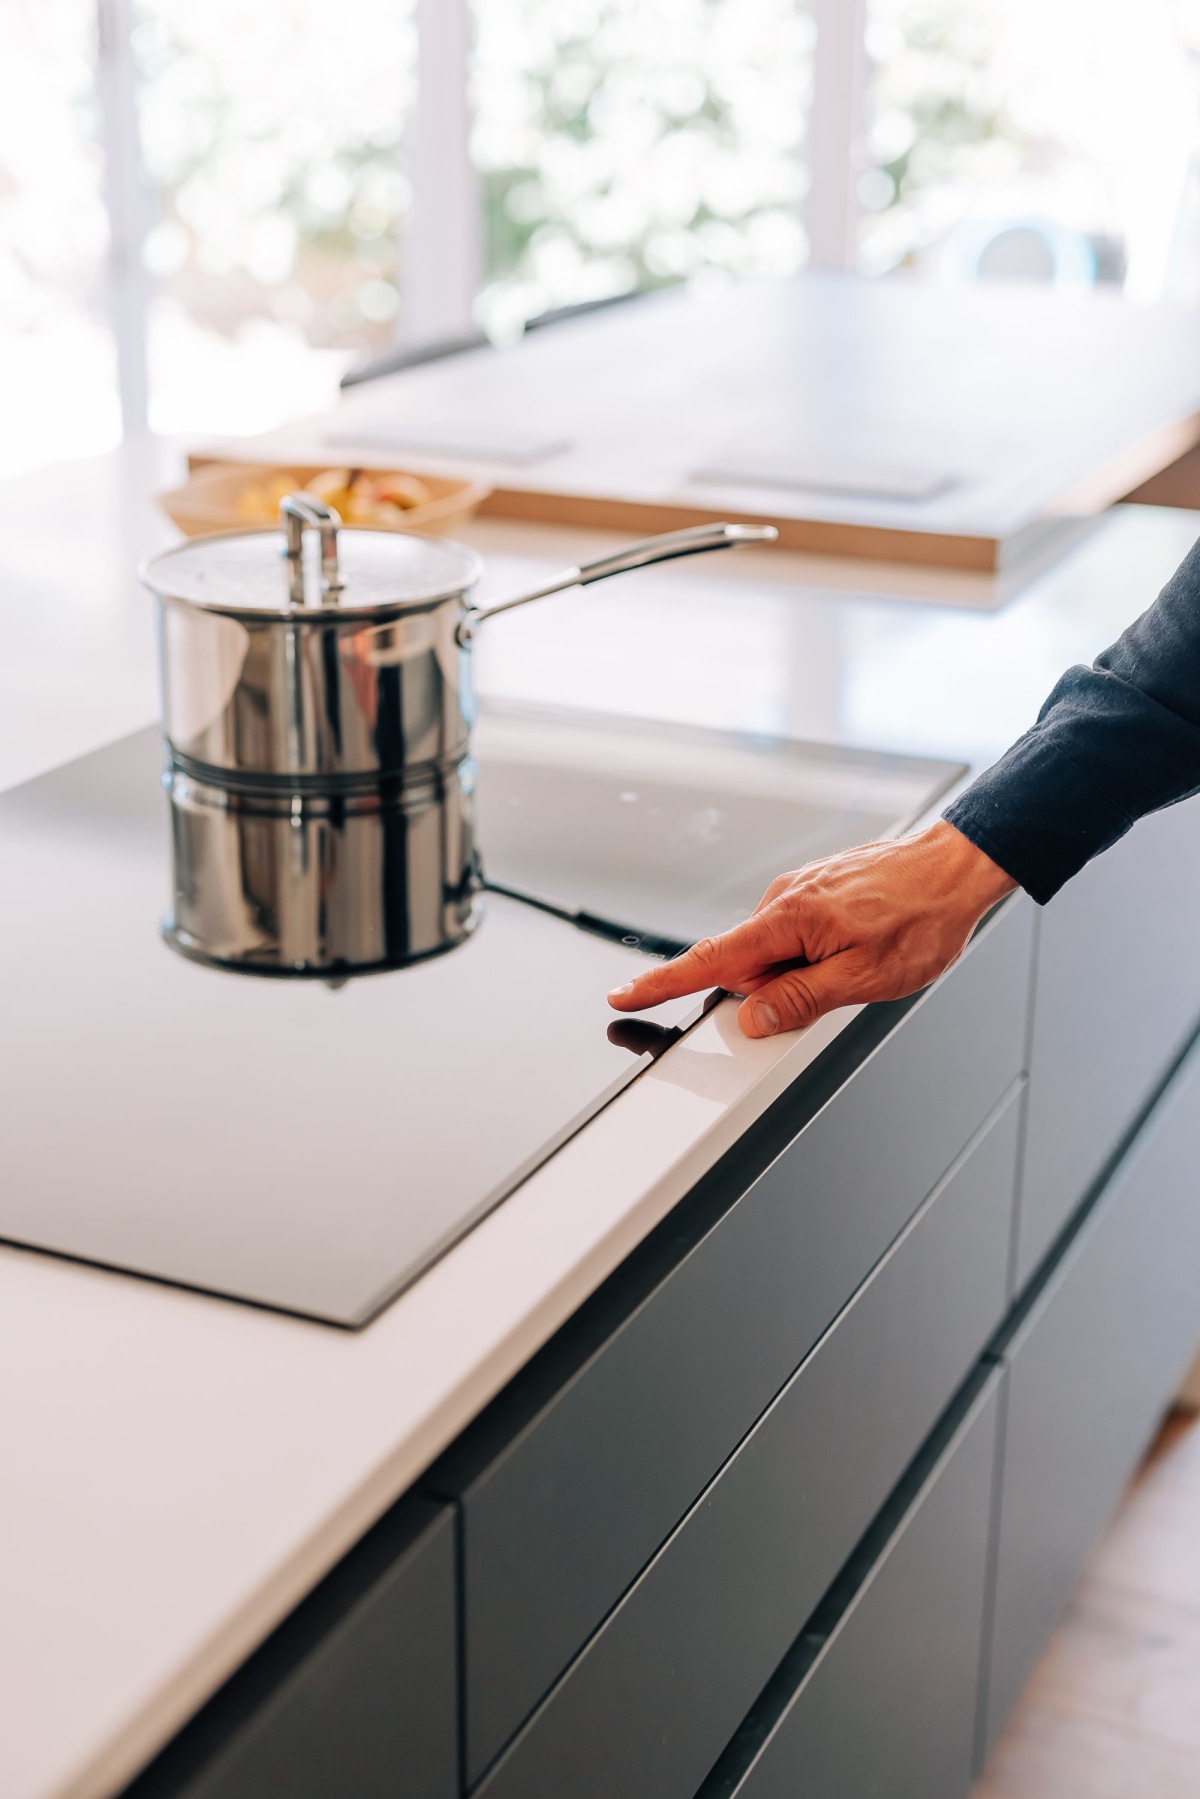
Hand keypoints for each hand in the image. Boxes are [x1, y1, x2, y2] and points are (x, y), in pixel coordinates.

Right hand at [607, 821, 1016, 1037]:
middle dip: (772, 989)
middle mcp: (784, 898)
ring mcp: (799, 890)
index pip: (709, 960)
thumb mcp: (865, 978)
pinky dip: (812, 951)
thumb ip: (801, 1000)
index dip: (662, 983)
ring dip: (801, 970)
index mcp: (788, 919)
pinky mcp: (816, 889)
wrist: (956, 866)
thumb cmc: (921, 917)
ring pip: (774, 951)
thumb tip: (751, 1018)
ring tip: (859, 961)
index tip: (622, 993)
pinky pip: (794, 933)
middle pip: (747, 964)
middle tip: (834, 987)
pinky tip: (857, 945)